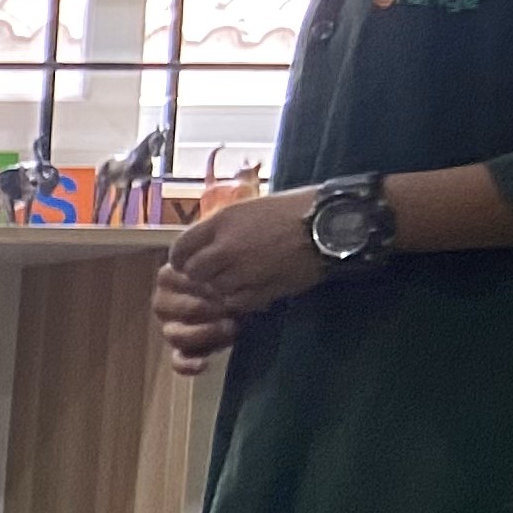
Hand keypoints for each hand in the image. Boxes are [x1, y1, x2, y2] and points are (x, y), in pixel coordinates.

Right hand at [153, 263, 240, 375]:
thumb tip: (216, 281)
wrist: (250, 293)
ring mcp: (171, 328)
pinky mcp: (182, 350)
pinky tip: (203, 364)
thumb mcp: (225, 264)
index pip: (168, 280)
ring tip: (230, 327)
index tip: (218, 281)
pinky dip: (187, 365)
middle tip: (227, 306)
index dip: (193, 283)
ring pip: (173, 334)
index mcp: (168, 277)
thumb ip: (215, 268)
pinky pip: (177, 361)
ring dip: (202, 333)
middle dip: (199, 308)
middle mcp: (163, 303)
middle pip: (165, 308)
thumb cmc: (235, 275)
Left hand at [162, 189, 327, 325]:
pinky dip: (242, 300)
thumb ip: (223, 228)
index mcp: (221, 222)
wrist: (332, 224)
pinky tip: (256, 289)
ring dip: (223, 288)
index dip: (182, 258)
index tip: (189, 262)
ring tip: (242, 279)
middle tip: (218, 273)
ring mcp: (243, 271)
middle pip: (194, 272)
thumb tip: (202, 244)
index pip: (180, 247)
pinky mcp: (262, 290)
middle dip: (202, 275)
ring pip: (214, 290)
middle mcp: (226, 247)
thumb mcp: (252, 208)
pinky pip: (237, 303)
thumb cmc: (297, 209)